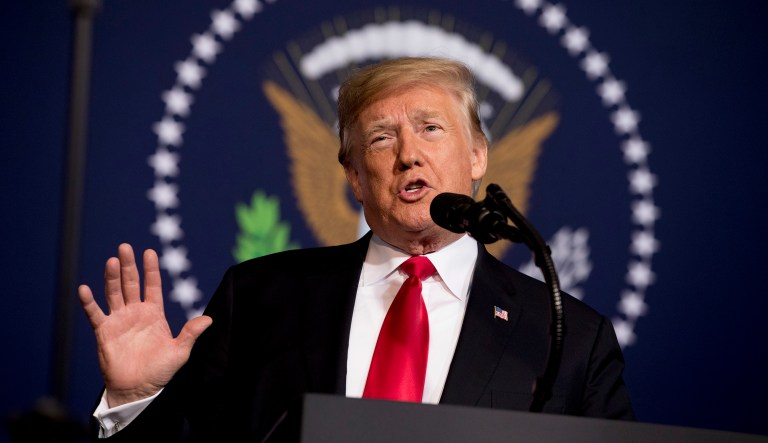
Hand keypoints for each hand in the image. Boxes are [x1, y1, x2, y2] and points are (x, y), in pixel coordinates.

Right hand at [78, 243, 211, 407]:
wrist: (139, 390)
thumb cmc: (160, 371)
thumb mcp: (179, 351)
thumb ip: (191, 333)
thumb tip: (209, 319)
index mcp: (153, 313)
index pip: (152, 286)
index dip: (150, 270)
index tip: (149, 252)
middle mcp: (135, 312)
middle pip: (130, 283)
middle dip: (128, 266)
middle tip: (125, 247)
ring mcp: (119, 320)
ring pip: (113, 293)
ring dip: (111, 278)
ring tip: (112, 261)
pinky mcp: (104, 332)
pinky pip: (95, 314)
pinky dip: (89, 302)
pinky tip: (85, 289)